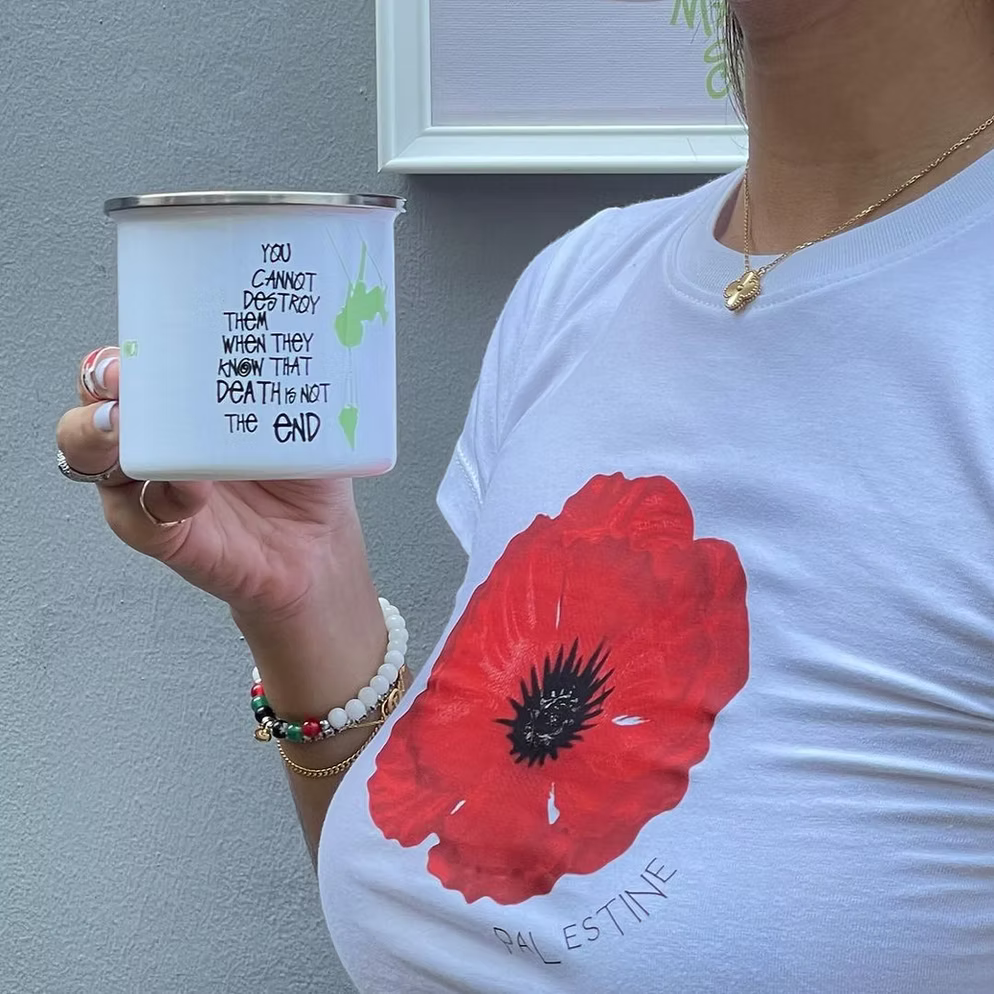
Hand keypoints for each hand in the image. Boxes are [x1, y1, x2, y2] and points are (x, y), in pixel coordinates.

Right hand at [55, 346, 372, 621]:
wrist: (319, 546)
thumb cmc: (302, 478)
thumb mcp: (303, 420)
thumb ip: (290, 384)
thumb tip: (300, 338)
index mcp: (178, 409)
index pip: (121, 374)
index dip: (108, 362)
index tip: (123, 357)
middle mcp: (155, 448)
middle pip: (88, 412)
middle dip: (92, 393)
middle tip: (117, 383)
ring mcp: (154, 491)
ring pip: (92, 464)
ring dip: (95, 439)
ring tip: (122, 427)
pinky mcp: (169, 536)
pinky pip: (141, 518)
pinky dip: (160, 500)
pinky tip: (192, 489)